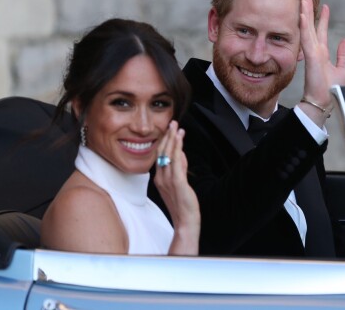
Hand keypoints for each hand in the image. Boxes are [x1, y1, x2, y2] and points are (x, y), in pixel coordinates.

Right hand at [154, 120, 199, 254]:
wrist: (185, 221)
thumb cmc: (182, 204)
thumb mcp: (179, 183)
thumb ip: (180, 168)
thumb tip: (182, 154)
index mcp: (159, 178)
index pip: (160, 156)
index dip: (164, 141)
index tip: (170, 130)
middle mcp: (160, 178)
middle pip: (162, 152)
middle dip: (167, 136)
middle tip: (172, 123)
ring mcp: (168, 180)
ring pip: (168, 154)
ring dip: (173, 139)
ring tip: (176, 127)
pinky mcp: (177, 182)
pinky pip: (176, 162)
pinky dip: (177, 148)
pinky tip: (180, 139)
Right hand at [298, 0, 344, 125]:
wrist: (324, 102)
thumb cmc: (330, 90)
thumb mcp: (341, 69)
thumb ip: (342, 55)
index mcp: (321, 54)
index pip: (321, 32)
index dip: (322, 19)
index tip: (323, 6)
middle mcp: (315, 52)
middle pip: (311, 27)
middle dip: (309, 12)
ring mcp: (312, 54)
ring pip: (307, 30)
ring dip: (305, 14)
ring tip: (303, 0)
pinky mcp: (311, 57)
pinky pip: (307, 39)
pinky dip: (304, 27)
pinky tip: (302, 15)